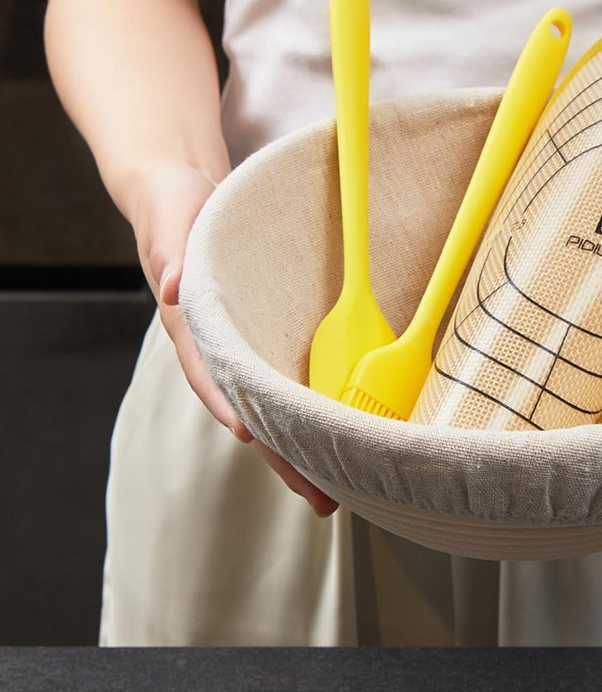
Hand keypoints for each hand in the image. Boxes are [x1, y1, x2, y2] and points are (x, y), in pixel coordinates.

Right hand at [131, 162, 338, 516]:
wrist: (186, 195)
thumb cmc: (177, 208)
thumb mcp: (171, 217)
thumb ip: (170, 247)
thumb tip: (171, 286)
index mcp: (192, 324)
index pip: (210, 372)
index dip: (232, 407)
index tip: (256, 439)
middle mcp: (219, 345)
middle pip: (251, 408)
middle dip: (282, 455)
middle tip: (322, 496)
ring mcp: (246, 344)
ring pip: (274, 405)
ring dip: (304, 447)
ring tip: (341, 489)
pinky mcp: (270, 336)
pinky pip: (291, 380)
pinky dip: (311, 411)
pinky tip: (342, 439)